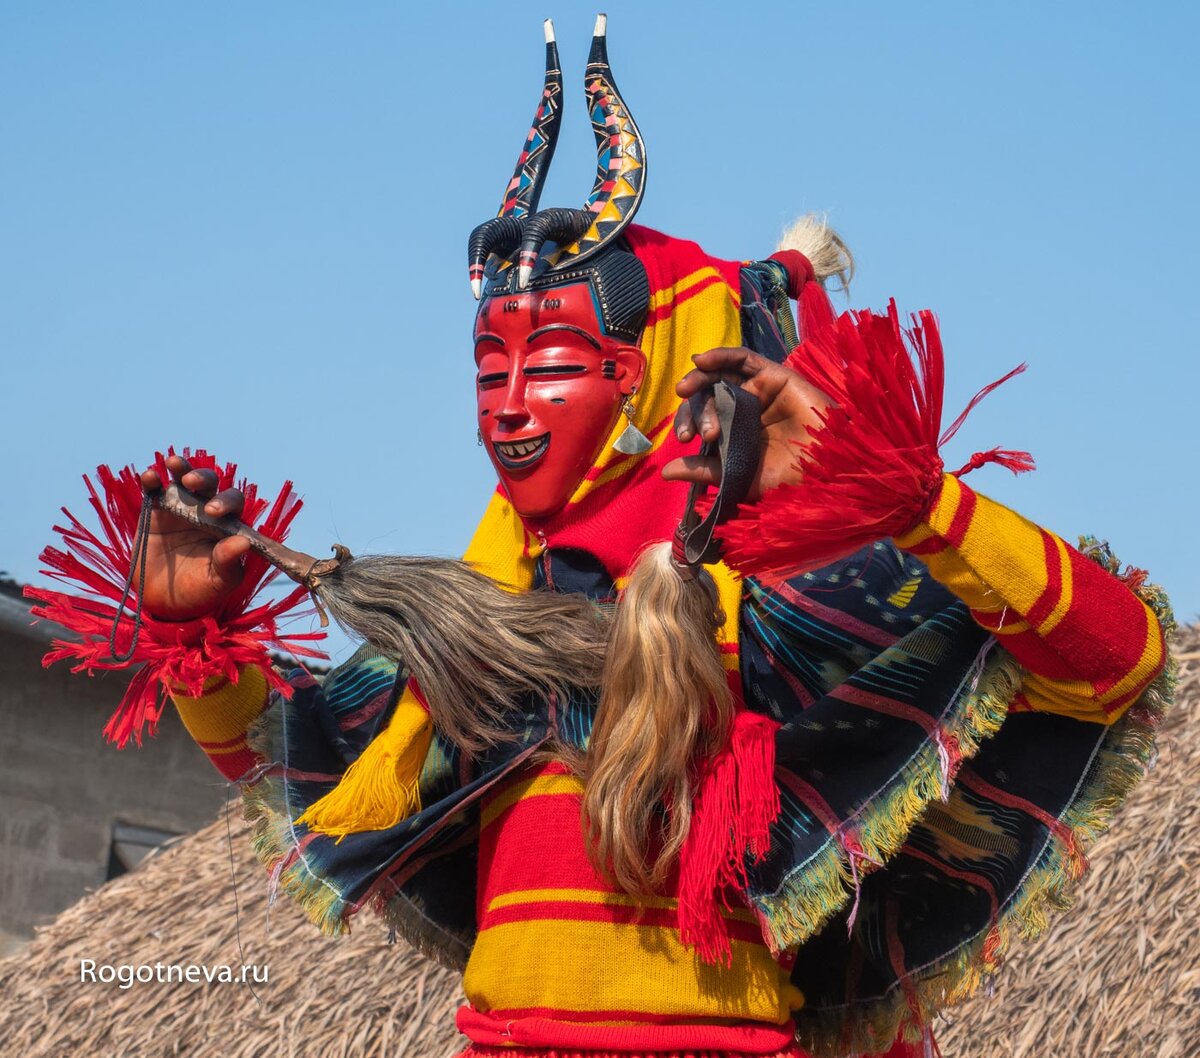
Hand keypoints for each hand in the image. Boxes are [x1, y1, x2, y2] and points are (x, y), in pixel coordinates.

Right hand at [136, 454, 249, 619]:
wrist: (166, 601)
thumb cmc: (201, 590)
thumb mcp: (218, 581)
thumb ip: (228, 562)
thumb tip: (243, 543)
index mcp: (227, 525)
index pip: (233, 504)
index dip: (227, 501)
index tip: (214, 511)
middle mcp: (206, 511)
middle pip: (210, 484)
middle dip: (204, 478)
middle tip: (193, 484)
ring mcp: (180, 508)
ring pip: (183, 479)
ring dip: (181, 468)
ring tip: (174, 464)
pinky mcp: (155, 510)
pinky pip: (154, 490)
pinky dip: (151, 480)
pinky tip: (150, 477)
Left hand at [662, 348, 828, 502]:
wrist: (827, 468)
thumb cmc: (789, 478)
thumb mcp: (739, 477)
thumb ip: (705, 470)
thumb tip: (665, 472)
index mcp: (737, 433)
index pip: (705, 420)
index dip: (689, 424)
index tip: (682, 440)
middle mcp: (746, 410)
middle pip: (710, 398)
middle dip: (695, 410)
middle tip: (691, 431)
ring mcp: (760, 392)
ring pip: (722, 376)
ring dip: (700, 377)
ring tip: (684, 388)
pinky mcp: (775, 376)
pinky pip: (743, 359)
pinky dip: (721, 355)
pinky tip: (701, 360)